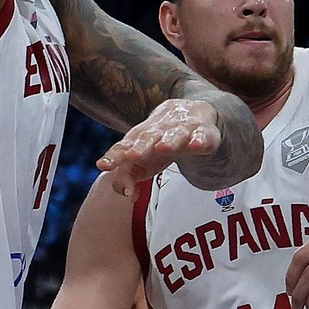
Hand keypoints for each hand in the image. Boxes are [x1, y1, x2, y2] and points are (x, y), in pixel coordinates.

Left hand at [97, 98, 222, 197]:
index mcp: (140, 137)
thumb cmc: (161, 142)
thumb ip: (128, 176)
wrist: (194, 114)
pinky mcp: (204, 132)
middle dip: (140, 145)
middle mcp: (159, 130)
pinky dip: (200, 139)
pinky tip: (196, 145)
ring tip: (163, 147)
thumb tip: (127, 195)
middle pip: (148, 136)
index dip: (115, 155)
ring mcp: (183, 129)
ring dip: (169, 140)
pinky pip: (202, 135)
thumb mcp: (143, 161)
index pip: (125, 145)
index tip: (104, 165)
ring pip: (175, 134)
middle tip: (132, 155)